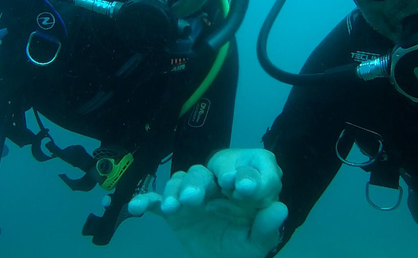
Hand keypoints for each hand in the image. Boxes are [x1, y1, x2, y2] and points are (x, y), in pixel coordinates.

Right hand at [129, 148, 287, 257]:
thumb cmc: (242, 249)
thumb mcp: (257, 244)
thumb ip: (267, 228)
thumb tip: (281, 208)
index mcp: (241, 187)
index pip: (244, 169)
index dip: (242, 174)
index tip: (240, 189)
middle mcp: (216, 185)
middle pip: (206, 173)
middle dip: (200, 183)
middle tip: (196, 198)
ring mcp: (193, 196)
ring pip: (182, 181)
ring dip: (176, 191)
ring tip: (175, 207)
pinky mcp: (173, 210)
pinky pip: (157, 201)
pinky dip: (146, 201)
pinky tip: (136, 207)